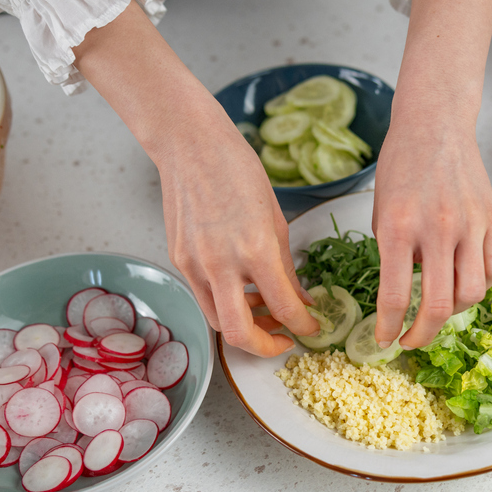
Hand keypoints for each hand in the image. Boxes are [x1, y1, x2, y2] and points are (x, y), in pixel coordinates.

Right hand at [157, 99, 318, 355]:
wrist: (189, 143)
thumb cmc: (237, 169)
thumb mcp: (276, 219)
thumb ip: (287, 268)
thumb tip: (301, 302)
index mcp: (255, 248)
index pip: (284, 309)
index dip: (303, 327)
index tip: (312, 328)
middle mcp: (221, 263)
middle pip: (240, 334)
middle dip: (266, 347)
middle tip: (285, 340)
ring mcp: (194, 264)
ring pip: (218, 321)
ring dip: (245, 327)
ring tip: (264, 312)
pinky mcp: (179, 260)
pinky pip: (204, 298)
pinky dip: (226, 304)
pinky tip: (242, 290)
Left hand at [372, 114, 491, 349]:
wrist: (435, 125)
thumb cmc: (401, 166)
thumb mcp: (381, 211)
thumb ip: (393, 253)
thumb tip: (406, 293)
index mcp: (398, 227)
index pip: (395, 296)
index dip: (389, 328)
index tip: (385, 340)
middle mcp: (436, 229)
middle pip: (438, 305)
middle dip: (421, 335)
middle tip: (411, 341)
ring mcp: (469, 225)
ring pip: (471, 294)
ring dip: (453, 313)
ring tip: (437, 310)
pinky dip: (478, 286)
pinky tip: (462, 283)